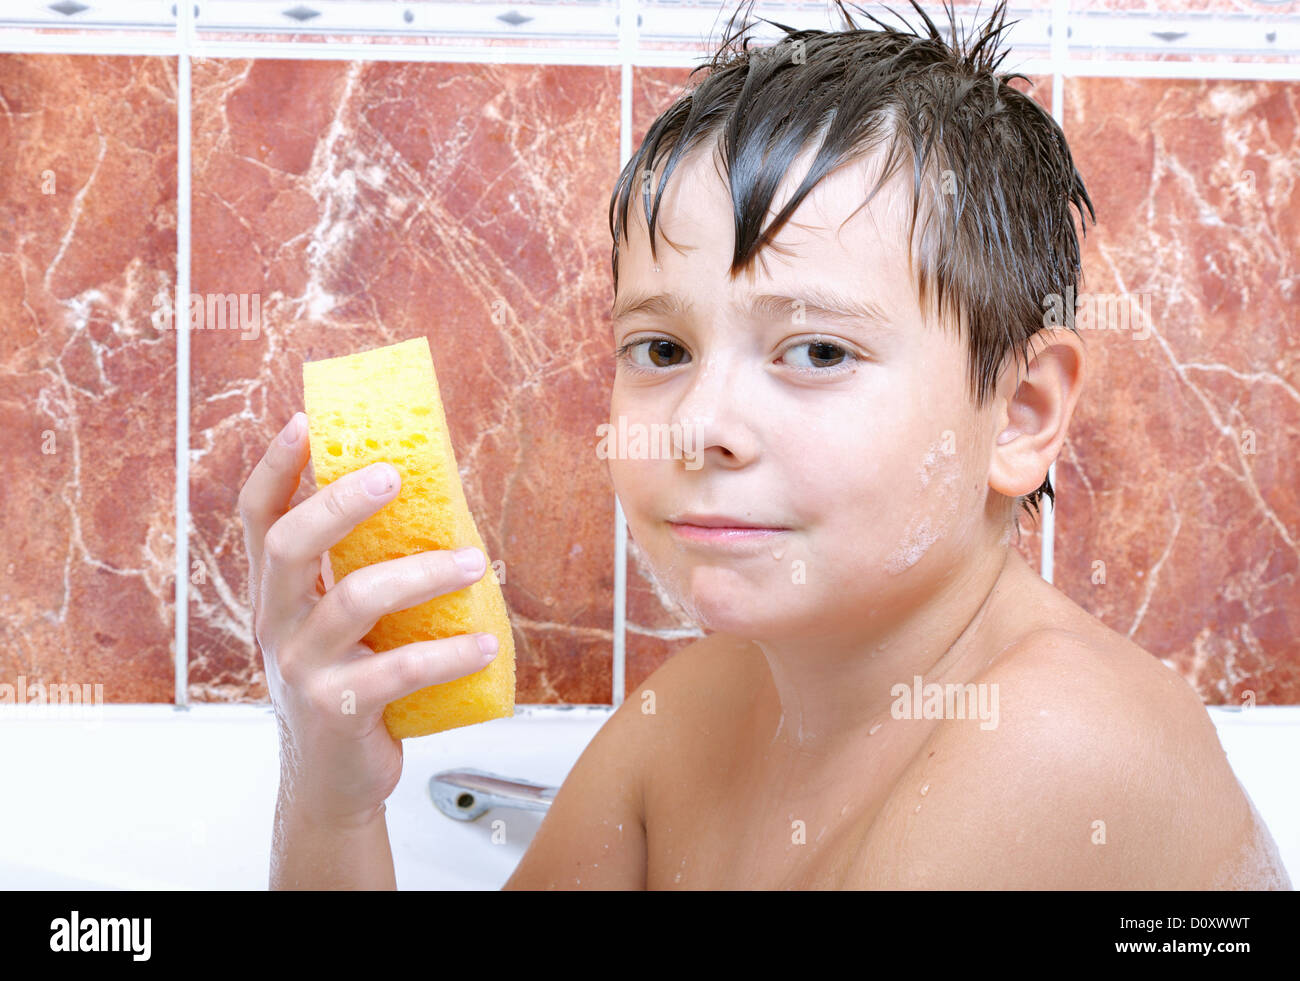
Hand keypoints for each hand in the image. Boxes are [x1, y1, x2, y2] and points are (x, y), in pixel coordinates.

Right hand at [239, 411, 498, 826]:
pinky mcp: (338, 709)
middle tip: (394, 474)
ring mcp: (302, 667)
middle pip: (289, 544)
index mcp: (275, 593)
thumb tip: (433, 500)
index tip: (305, 421)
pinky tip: (485, 643)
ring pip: (353, 599)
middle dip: (339, 502)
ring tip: (475, 562)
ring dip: (421, 573)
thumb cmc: (350, 682)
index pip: (257, 517)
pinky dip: (449, 654)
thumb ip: (357, 571)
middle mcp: (276, 623)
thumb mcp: (337, 625)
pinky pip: (398, 670)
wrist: (333, 781)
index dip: (274, 467)